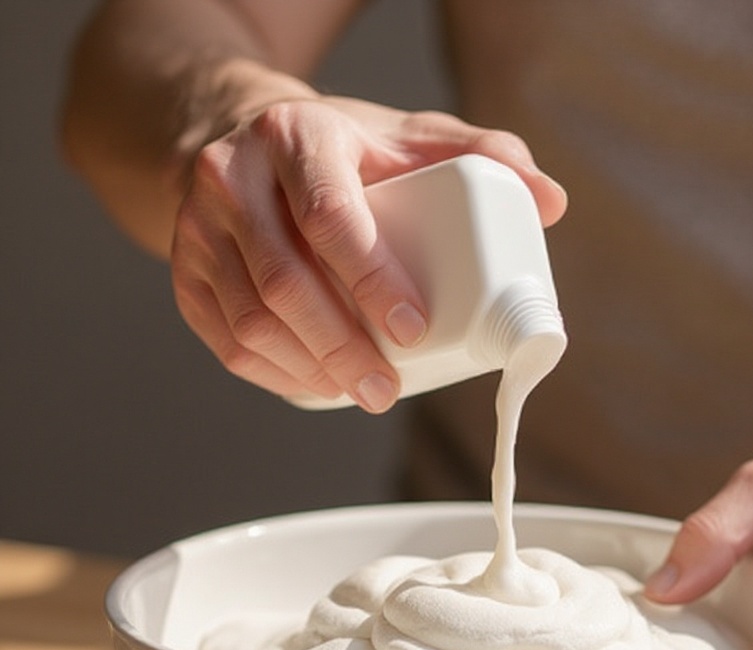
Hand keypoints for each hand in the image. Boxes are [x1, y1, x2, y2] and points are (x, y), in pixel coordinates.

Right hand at [171, 95, 566, 410]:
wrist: (236, 140)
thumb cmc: (340, 152)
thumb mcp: (406, 136)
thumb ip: (482, 155)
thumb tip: (551, 202)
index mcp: (297, 138)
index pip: (331, 217)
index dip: (373, 281)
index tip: (415, 331)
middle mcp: (233, 178)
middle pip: (284, 281)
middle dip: (343, 348)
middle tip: (389, 391)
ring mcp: (198, 229)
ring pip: (248, 319)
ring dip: (309, 371)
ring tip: (362, 394)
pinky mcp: (185, 273)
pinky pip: (224, 339)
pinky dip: (275, 375)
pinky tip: (318, 386)